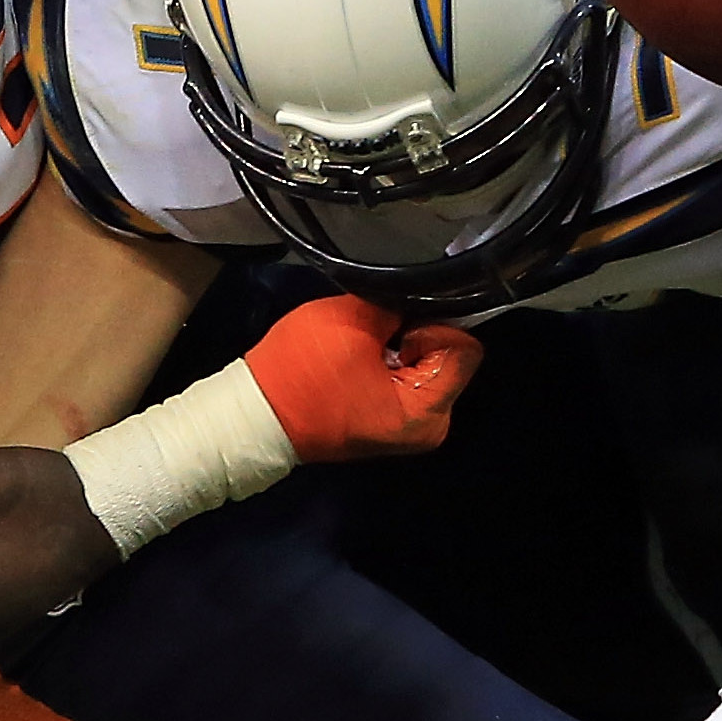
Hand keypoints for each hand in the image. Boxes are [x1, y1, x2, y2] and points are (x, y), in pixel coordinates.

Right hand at [243, 294, 482, 461]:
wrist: (256, 414)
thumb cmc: (303, 372)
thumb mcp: (353, 322)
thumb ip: (400, 304)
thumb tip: (421, 295)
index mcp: (428, 413)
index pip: (465, 348)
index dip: (432, 325)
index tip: (393, 328)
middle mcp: (430, 425)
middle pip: (450, 355)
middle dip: (416, 335)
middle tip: (372, 335)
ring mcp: (411, 425)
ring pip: (429, 362)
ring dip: (400, 345)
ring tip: (361, 346)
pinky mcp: (392, 418)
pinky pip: (409, 375)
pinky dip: (390, 360)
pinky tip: (359, 358)